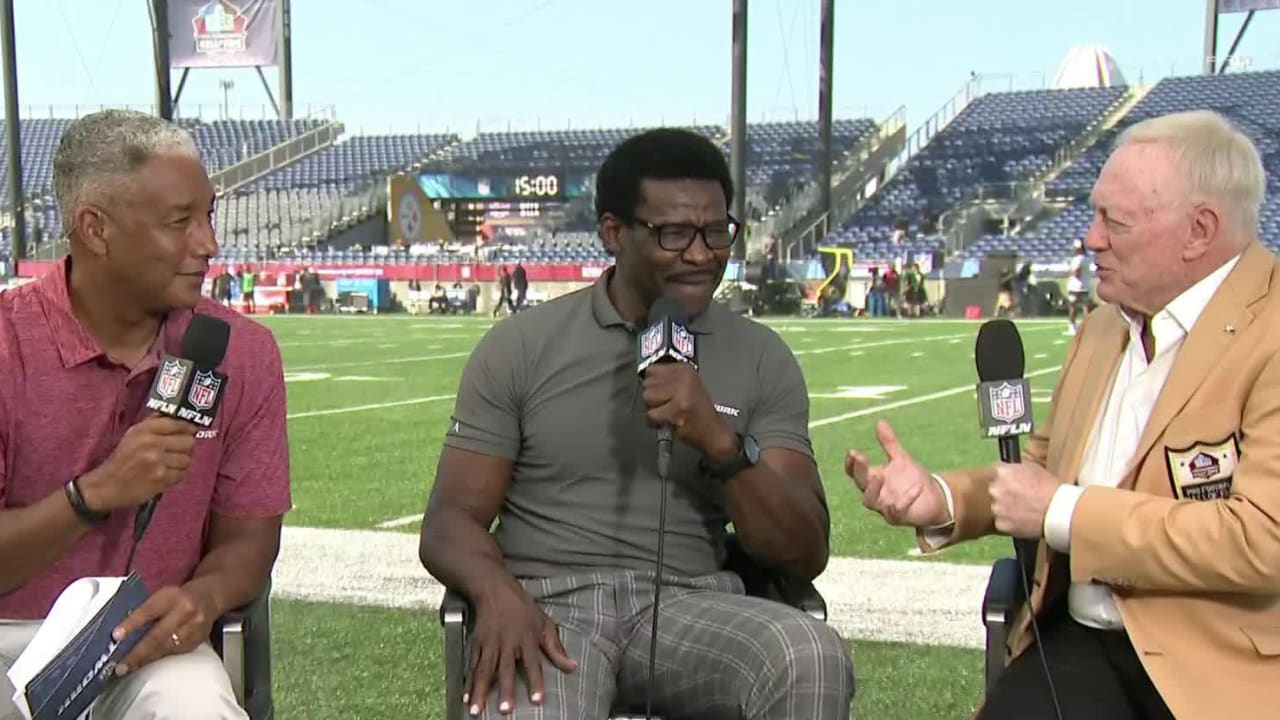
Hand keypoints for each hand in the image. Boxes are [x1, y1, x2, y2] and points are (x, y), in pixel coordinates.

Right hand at [79, 416, 196, 512]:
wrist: (106, 486)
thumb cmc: (122, 459)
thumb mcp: (133, 434)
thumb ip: (155, 423)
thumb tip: (178, 415)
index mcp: (144, 430)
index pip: (178, 423)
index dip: (187, 428)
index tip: (189, 431)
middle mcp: (152, 444)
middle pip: (188, 441)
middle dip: (186, 446)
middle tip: (178, 450)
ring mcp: (158, 462)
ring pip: (187, 459)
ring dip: (180, 462)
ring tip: (168, 464)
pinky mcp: (161, 479)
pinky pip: (182, 474)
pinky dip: (176, 475)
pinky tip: (165, 474)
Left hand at [111, 585, 215, 675]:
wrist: (209, 597)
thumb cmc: (179, 597)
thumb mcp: (162, 596)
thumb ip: (145, 611)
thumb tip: (122, 631)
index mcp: (172, 596)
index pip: (149, 611)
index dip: (131, 624)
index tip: (116, 636)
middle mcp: (185, 611)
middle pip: (158, 635)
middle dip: (137, 653)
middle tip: (121, 666)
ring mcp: (194, 627)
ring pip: (166, 648)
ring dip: (146, 660)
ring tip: (130, 667)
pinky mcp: (198, 640)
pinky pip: (176, 652)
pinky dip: (159, 658)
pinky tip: (148, 662)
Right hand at [465, 579, 576, 715]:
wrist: (495, 589)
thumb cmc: (523, 608)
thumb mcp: (544, 624)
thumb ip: (556, 648)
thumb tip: (573, 667)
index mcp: (527, 639)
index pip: (533, 664)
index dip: (536, 682)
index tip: (537, 700)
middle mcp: (507, 643)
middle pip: (505, 670)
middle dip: (505, 690)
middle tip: (505, 710)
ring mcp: (490, 644)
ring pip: (484, 671)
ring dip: (480, 691)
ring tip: (475, 711)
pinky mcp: (477, 644)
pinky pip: (472, 666)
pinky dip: (468, 682)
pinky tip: (465, 697)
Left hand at [641, 362, 735, 459]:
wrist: (713, 432)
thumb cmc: (699, 412)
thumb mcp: (687, 386)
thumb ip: (667, 379)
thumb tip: (646, 378)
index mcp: (685, 370)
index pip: (652, 370)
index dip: (653, 384)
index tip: (662, 392)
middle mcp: (684, 379)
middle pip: (648, 383)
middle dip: (652, 397)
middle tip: (666, 406)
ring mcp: (681, 394)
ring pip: (647, 398)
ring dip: (653, 409)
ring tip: (667, 413)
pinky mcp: (677, 411)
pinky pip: (651, 414)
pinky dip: (654, 422)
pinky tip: (666, 422)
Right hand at [845, 420, 948, 527]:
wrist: (933, 498)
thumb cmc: (912, 478)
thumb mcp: (901, 458)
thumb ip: (889, 443)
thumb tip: (880, 421)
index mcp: (872, 478)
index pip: (854, 472)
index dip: (851, 464)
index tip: (852, 452)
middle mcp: (875, 493)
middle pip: (860, 484)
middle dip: (858, 471)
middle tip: (860, 457)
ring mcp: (884, 506)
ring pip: (870, 501)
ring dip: (872, 489)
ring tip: (878, 476)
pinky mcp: (898, 517)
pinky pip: (897, 511)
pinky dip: (905, 500)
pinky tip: (916, 487)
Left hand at [989, 462, 1060, 538]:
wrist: (1059, 511)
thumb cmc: (1050, 487)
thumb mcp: (1034, 468)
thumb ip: (1017, 468)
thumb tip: (1011, 470)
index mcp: (1002, 472)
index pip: (997, 474)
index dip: (1007, 480)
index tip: (1014, 485)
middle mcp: (995, 489)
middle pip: (995, 491)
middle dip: (1004, 495)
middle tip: (1019, 500)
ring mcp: (996, 508)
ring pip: (998, 508)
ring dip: (1006, 510)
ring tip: (1023, 513)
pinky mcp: (1001, 524)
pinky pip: (1002, 523)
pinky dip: (1010, 523)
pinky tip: (1023, 522)